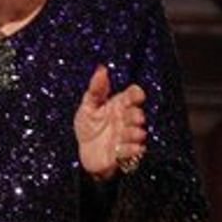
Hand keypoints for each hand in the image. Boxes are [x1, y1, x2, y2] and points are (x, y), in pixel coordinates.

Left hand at [74, 64, 146, 179]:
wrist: (83, 152)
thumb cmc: (88, 127)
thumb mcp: (88, 106)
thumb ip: (96, 88)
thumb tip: (101, 68)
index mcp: (119, 105)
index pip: (133, 95)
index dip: (137, 94)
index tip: (137, 95)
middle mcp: (125, 120)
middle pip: (138, 114)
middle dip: (136, 116)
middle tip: (133, 118)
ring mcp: (126, 137)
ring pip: (137, 133)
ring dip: (133, 133)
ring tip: (123, 134)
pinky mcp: (124, 153)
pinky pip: (133, 151)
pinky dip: (131, 149)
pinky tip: (123, 148)